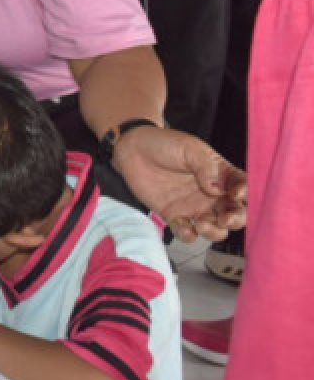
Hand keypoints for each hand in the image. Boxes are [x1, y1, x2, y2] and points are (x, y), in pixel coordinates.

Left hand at [113, 125, 247, 242]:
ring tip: (203, 224)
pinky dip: (188, 235)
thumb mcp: (189, 148)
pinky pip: (187, 232)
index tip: (236, 194)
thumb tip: (218, 189)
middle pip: (235, 213)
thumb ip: (205, 167)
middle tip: (225, 219)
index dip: (246, 194)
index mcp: (221, 175)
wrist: (133, 150)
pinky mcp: (174, 216)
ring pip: (215, 228)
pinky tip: (184, 228)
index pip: (243, 188)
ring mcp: (194, 207)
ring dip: (214, 232)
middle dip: (236, 220)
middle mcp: (212, 194)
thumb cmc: (164, 144)